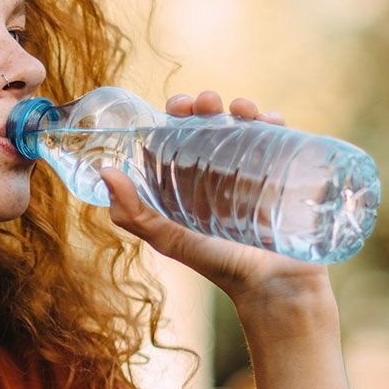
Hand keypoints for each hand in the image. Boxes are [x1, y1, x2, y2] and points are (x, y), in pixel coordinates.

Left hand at [99, 90, 332, 307]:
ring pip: (243, 124)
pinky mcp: (282, 171)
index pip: (178, 136)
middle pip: (209, 124)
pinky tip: (268, 121)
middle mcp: (218, 171)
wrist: (273, 285)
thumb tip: (106, 172)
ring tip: (239, 109)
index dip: (175, 115)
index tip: (177, 107)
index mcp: (188, 181)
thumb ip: (134, 214)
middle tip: (205, 104)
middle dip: (205, 105)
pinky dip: (272, 121)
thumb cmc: (220, 264)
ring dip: (239, 107)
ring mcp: (251, 169)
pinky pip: (278, 138)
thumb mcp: (169, 239)